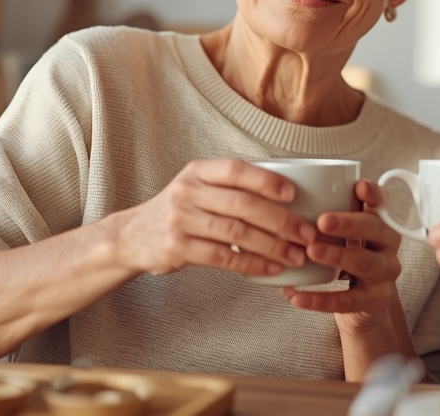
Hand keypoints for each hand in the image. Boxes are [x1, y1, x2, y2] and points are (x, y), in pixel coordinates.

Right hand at [111, 158, 316, 277]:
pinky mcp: (177, 247)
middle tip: (306, 234)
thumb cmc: (178, 212)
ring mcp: (180, 219)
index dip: (267, 181)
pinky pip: (223, 257)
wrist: (132, 237)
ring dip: (272, 246)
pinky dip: (252, 264)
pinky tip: (270, 269)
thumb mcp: (197, 188)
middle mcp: (188, 191)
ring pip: (236, 232)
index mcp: (198, 171)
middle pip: (243, 204)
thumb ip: (230, 188)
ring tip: (295, 255)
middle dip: (281, 220)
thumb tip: (288, 196)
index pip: (236, 170)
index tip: (294, 195)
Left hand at [285, 180, 403, 334]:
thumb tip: (283, 200)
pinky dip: (321, 299)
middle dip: (349, 223)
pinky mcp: (375, 301)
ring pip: (365, 262)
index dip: (374, 194)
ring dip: (337, 256)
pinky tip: (297, 295)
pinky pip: (348, 300)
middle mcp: (387, 246)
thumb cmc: (346, 260)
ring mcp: (384, 274)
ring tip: (311, 251)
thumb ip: (324, 218)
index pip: (382, 203)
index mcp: (379, 223)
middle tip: (322, 221)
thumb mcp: (341, 236)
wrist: (363, 305)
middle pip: (376, 229)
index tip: (358, 186)